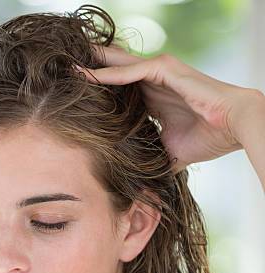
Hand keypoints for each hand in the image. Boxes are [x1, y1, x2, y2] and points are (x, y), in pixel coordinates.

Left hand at [76, 45, 261, 170]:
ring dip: (90, 67)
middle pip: (112, 74)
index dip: (95, 95)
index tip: (71, 101)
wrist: (233, 127)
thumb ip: (152, 161)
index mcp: (152, 99)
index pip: (116, 93)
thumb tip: (139, 185)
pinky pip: (130, 72)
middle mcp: (152, 82)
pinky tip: (86, 76)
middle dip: (87, 73)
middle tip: (58, 74)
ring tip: (63, 68)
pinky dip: (108, 74)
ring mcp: (158, 72)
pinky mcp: (164, 70)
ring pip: (116, 66)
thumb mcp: (170, 154)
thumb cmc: (208, 139)